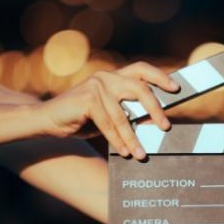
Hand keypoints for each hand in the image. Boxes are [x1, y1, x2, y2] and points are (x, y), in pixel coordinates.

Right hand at [38, 62, 178, 159]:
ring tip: (140, 154)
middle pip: (139, 87)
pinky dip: (117, 140)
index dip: (160, 77)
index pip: (141, 69)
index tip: (176, 88)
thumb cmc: (81, 119)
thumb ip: (127, 114)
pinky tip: (123, 151)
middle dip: (155, 108)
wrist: (48, 121)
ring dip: (133, 137)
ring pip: (122, 114)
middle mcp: (107, 76)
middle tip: (166, 126)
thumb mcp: (109, 116)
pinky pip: (108, 123)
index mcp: (114, 77)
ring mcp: (96, 85)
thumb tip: (154, 124)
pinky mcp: (86, 98)